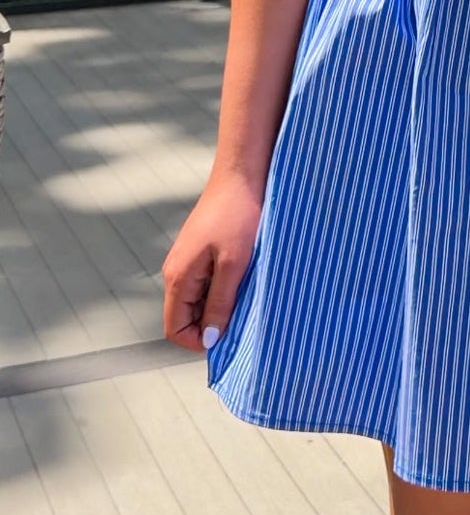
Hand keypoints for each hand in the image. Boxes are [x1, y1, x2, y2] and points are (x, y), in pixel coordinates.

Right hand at [162, 175, 262, 353]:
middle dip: (213, 324)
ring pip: (199, 299)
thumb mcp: (234, 264)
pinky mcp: (201, 250)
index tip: (230, 337)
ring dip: (221, 304)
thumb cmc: (238, 214)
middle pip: (186, 316)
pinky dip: (225, 287)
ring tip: (248, 292)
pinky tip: (246, 276)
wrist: (242, 174)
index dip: (199, 341)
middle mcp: (176, 270)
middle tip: (245, 315)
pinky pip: (208, 282)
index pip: (175, 329)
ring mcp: (188, 260)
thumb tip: (209, 339)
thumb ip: (220, 303)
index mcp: (178, 277)